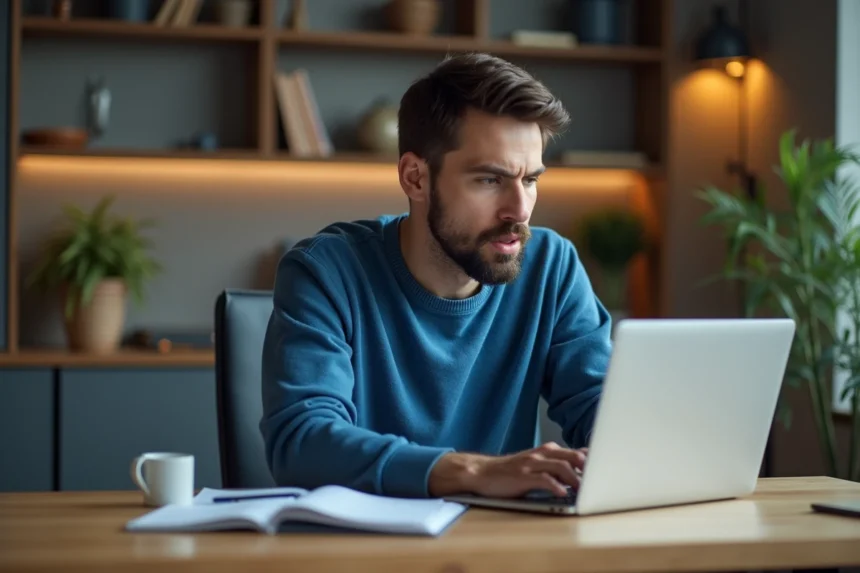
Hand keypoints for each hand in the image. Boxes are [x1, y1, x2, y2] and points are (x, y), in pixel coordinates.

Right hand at [428, 442, 587, 497]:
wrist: (482, 472)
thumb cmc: (510, 472)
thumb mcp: (534, 465)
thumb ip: (554, 467)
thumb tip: (579, 475)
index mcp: (546, 451)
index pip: (575, 452)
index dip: (592, 461)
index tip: (607, 469)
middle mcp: (541, 454)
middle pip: (572, 456)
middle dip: (588, 468)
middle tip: (602, 480)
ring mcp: (532, 464)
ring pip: (560, 467)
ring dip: (575, 478)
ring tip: (584, 489)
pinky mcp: (522, 476)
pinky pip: (543, 479)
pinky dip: (555, 486)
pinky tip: (562, 493)